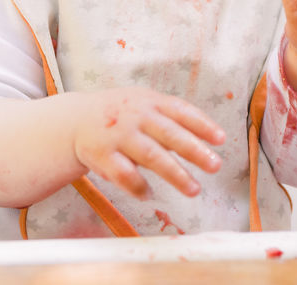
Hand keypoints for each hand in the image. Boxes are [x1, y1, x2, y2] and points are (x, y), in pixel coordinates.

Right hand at [71, 87, 224, 199]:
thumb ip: (171, 117)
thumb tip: (207, 138)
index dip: (202, 125)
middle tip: (215, 166)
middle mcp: (136, 116)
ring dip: (175, 174)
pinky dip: (139, 186)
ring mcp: (119, 136)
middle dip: (194, 151)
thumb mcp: (144, 104)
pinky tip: (148, 194)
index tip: (221, 139)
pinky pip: (125, 175)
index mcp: (150, 101)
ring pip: (152, 156)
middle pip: (170, 134)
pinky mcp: (103, 155)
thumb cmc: (121, 114)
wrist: (76, 120)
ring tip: (194, 189)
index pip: (181, 111)